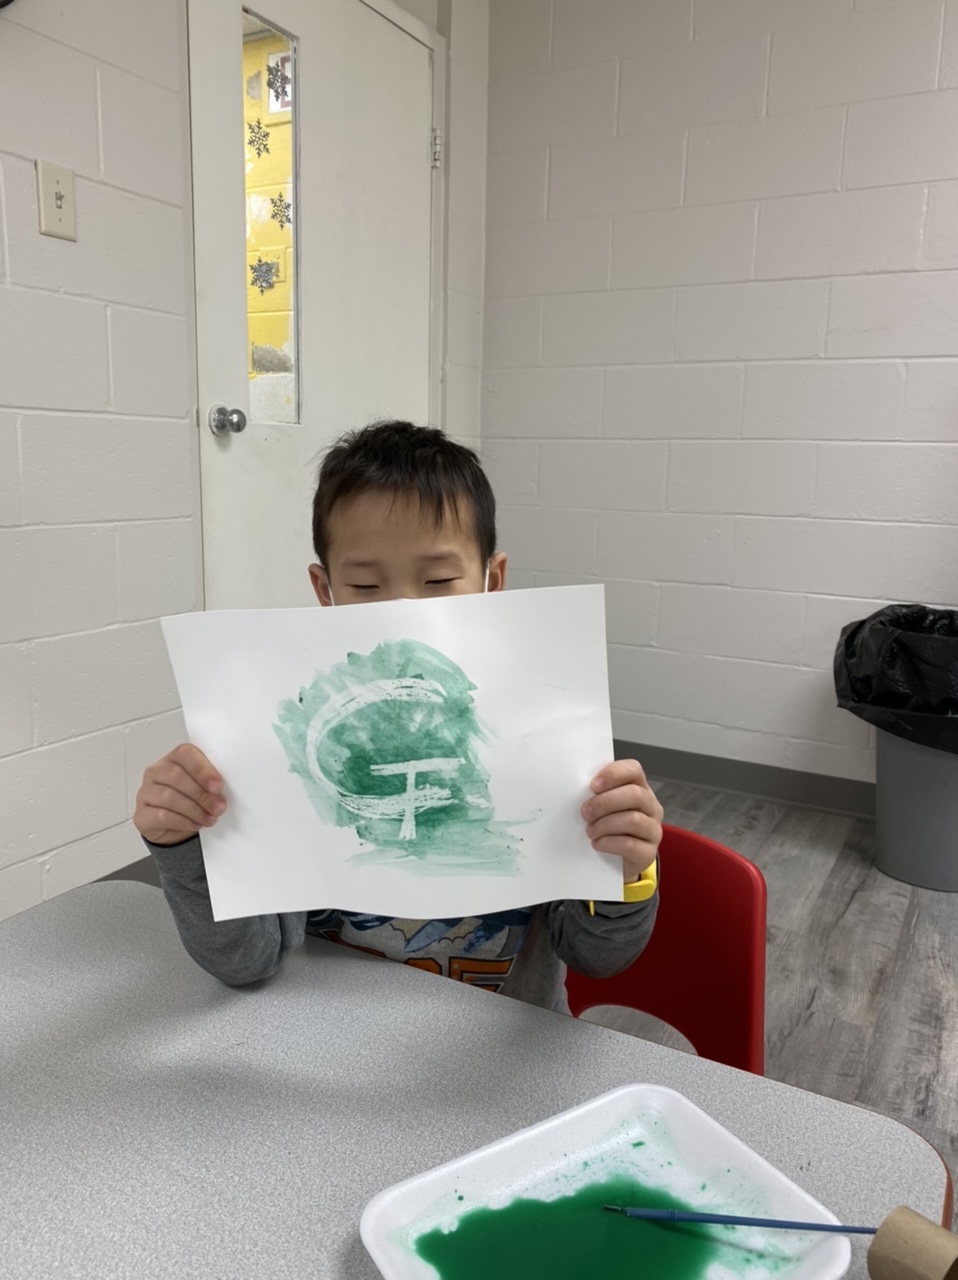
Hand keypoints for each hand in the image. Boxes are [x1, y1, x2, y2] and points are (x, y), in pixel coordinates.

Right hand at [133, 744, 226, 845]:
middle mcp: (156, 772)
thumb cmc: (192, 801)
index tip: (218, 785)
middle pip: (176, 776)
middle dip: (201, 794)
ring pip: (169, 797)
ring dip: (194, 810)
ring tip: (210, 818)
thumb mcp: (203, 787)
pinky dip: (183, 821)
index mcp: (174, 758)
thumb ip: (210, 782)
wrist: (175, 828)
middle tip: (218, 806)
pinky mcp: (142, 814)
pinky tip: (195, 824)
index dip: (202, 769)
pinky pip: (162, 816)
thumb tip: (223, 790)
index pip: (185, 754)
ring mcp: (146, 792)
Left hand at [580, 759, 662, 882]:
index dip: (613, 774)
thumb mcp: (606, 807)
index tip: (593, 785)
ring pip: (633, 820)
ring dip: (605, 825)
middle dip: (605, 803)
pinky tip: (597, 843)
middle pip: (635, 795)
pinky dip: (609, 843)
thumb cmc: (609, 828)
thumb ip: (599, 794)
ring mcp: (653, 830)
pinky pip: (630, 844)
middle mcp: (651, 806)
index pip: (634, 770)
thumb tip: (578, 789)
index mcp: (640, 788)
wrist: (617, 862)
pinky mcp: (649, 852)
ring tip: (590, 831)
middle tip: (586, 812)